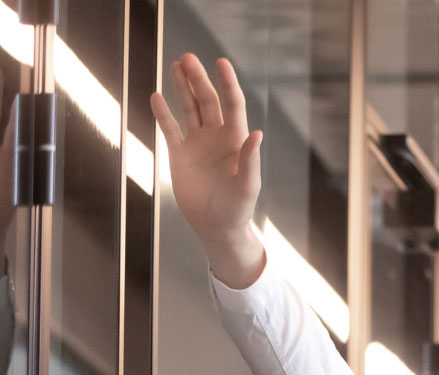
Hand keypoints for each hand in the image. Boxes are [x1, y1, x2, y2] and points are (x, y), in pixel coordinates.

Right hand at [150, 54, 265, 286]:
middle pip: (208, 101)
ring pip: (189, 109)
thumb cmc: (238, 209)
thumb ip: (250, 160)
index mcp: (236, 141)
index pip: (232, 105)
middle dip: (199, 79)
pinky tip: (157, 96)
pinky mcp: (179, 155)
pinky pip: (170, 129)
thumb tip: (257, 134)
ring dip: (183, 88)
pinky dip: (163, 113)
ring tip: (176, 65)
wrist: (216, 227)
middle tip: (187, 57)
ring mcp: (197, 144)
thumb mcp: (248, 186)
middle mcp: (217, 137)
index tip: (221, 62)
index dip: (227, 84)